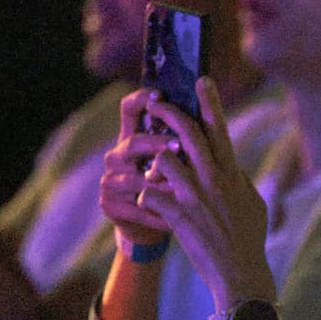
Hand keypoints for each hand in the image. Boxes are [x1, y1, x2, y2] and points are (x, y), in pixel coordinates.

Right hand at [99, 90, 176, 242]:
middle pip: (133, 143)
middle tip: (180, 146)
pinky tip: (177, 218)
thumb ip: (185, 140)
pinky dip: (160, 212)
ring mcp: (111, 181)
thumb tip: (209, 111)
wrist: (156, 225)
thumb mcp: (178, 162)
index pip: (130, 109)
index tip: (160, 94)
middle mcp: (118, 156)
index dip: (142, 99)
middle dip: (157, 143)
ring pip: (136, 178)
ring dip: (163, 184)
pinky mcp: (111, 206)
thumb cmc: (172, 187)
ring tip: (185, 189)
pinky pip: (139, 207)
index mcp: (134, 139)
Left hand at [134, 78, 273, 307]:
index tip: (201, 80)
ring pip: (162, 160)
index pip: (220, 130)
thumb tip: (228, 161)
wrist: (240, 273)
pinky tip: (141, 199)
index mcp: (233, 175)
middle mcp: (214, 181)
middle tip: (155, 102)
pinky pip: (149, 194)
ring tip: (143, 159)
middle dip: (167, 113)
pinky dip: (142, 194)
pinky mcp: (178, 217)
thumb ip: (239, 179)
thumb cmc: (248, 239)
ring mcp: (195, 198)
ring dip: (150, 157)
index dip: (209, 102)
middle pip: (187, 134)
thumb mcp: (252, 204)